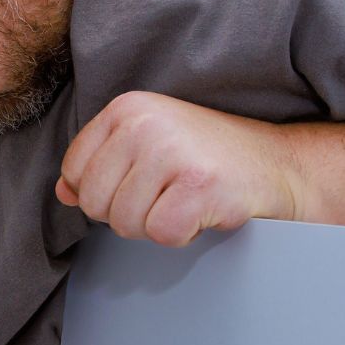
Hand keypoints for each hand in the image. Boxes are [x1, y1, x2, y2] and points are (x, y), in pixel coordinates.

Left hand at [57, 92, 298, 246]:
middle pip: (96, 203)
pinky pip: (161, 234)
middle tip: (169, 196)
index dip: (104, 192)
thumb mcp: (149, 146)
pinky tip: (203, 212)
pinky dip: (183, 235)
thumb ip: (102, 164)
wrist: (280, 165)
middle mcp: (144, 123)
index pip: (75, 171)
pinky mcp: (199, 185)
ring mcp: (172, 152)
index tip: (143, 184)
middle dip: (129, 214)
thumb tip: (64, 192)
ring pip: (125, 223)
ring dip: (157, 225)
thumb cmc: (210, 158)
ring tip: (187, 201)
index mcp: (126, 108)